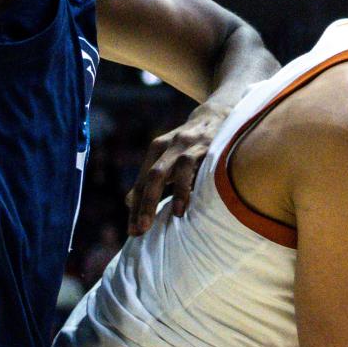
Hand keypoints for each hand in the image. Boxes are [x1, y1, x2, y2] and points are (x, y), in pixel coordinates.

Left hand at [126, 102, 225, 234]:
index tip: (133, 231)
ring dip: (161, 197)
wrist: (219, 114)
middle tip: (140, 229)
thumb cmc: (192, 145)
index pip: (142, 182)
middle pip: (150, 177)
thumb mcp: (171, 159)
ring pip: (165, 171)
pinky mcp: (203, 145)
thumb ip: (152, 180)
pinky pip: (189, 167)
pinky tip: (182, 207)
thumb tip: (128, 202)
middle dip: (144, 204)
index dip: (136, 207)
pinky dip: (183, 188)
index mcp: (157, 150)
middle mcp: (167, 146)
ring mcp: (185, 145)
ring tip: (163, 219)